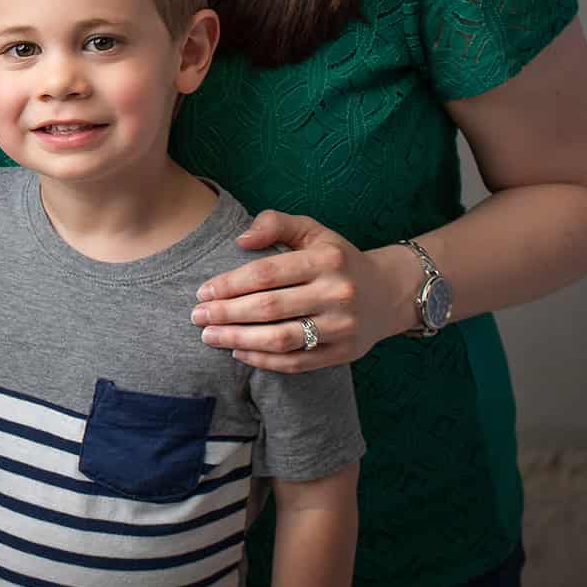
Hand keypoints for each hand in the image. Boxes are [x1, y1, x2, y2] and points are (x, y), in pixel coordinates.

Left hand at [191, 211, 408, 371]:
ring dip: (239, 340)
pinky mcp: (344, 353)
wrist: (388, 292)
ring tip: (210, 336)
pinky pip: (297, 363)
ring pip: (281, 339)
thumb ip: (275, 224)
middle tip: (198, 316)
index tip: (203, 292)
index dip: (230, 284)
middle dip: (227, 314)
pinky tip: (238, 352)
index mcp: (326, 259)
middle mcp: (337, 294)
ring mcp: (342, 327)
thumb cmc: (338, 258)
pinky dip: (264, 361)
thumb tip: (240, 240)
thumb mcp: (313, 231)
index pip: (267, 274)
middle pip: (269, 308)